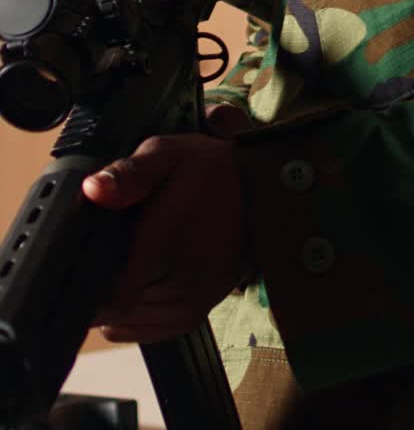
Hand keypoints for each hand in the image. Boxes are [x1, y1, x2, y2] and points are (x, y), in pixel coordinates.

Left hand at [82, 133, 248, 342]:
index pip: (104, 296)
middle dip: (103, 280)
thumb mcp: (167, 153)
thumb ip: (129, 172)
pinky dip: (134, 306)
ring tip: (136, 253)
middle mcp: (177, 288)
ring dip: (119, 295)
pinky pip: (140, 327)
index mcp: (163, 248)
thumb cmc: (209, 172)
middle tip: (121, 239)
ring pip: (122, 321)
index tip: (95, 249)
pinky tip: (144, 273)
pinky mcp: (190, 317)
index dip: (87, 277)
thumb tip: (93, 189)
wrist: (259, 193)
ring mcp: (186, 308)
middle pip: (109, 308)